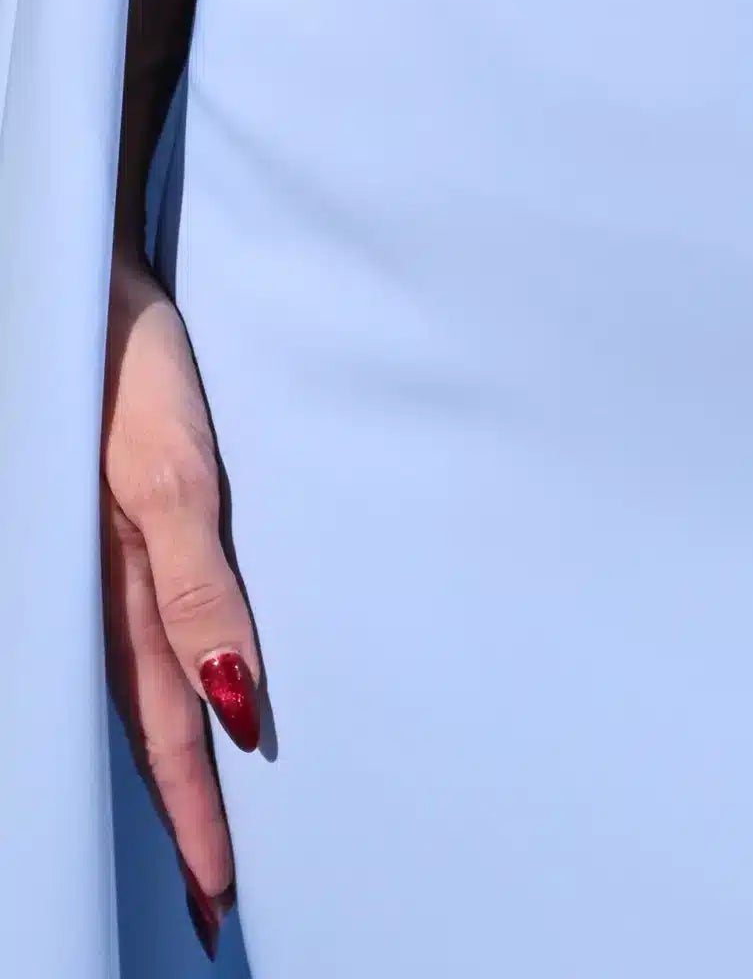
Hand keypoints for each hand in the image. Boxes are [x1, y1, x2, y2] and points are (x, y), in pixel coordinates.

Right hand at [103, 250, 262, 959]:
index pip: (163, 730)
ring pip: (138, 681)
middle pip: (147, 723)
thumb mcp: (173, 475)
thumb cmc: (133, 368)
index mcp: (118, 588)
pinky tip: (182, 696)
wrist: (89, 279)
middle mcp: (108, 583)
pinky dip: (159, 680)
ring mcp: (107, 553)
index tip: (221, 897)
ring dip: (171, 754)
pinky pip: (137, 623)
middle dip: (182, 809)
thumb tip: (235, 699)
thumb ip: (199, 584)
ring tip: (201, 825)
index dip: (194, 811)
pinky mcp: (120, 516)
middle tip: (213, 901)